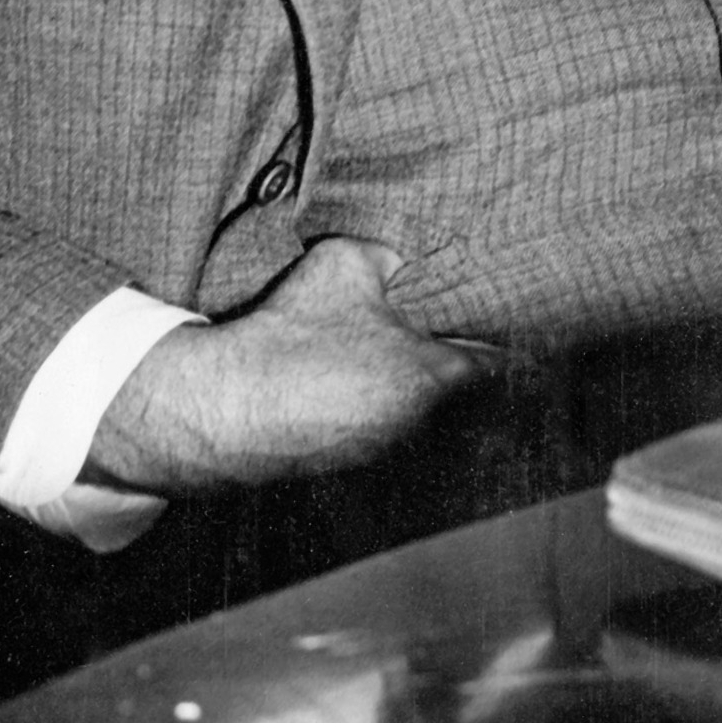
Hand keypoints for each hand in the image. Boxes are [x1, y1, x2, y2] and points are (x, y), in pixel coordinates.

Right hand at [86, 237, 497, 494]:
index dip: (487, 325)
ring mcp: (386, 449)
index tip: (479, 306)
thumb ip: (393, 260)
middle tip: (418, 319)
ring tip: (368, 347)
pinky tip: (336, 378)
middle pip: (455, 383)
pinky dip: (365, 402)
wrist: (227, 404)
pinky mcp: (349, 463)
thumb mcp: (348, 262)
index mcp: (435, 375)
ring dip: (401, 379)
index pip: (494, 355)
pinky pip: (375, 424)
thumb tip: (411, 262)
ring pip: (414, 406)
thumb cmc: (293, 331)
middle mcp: (422, 423)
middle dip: (440, 350)